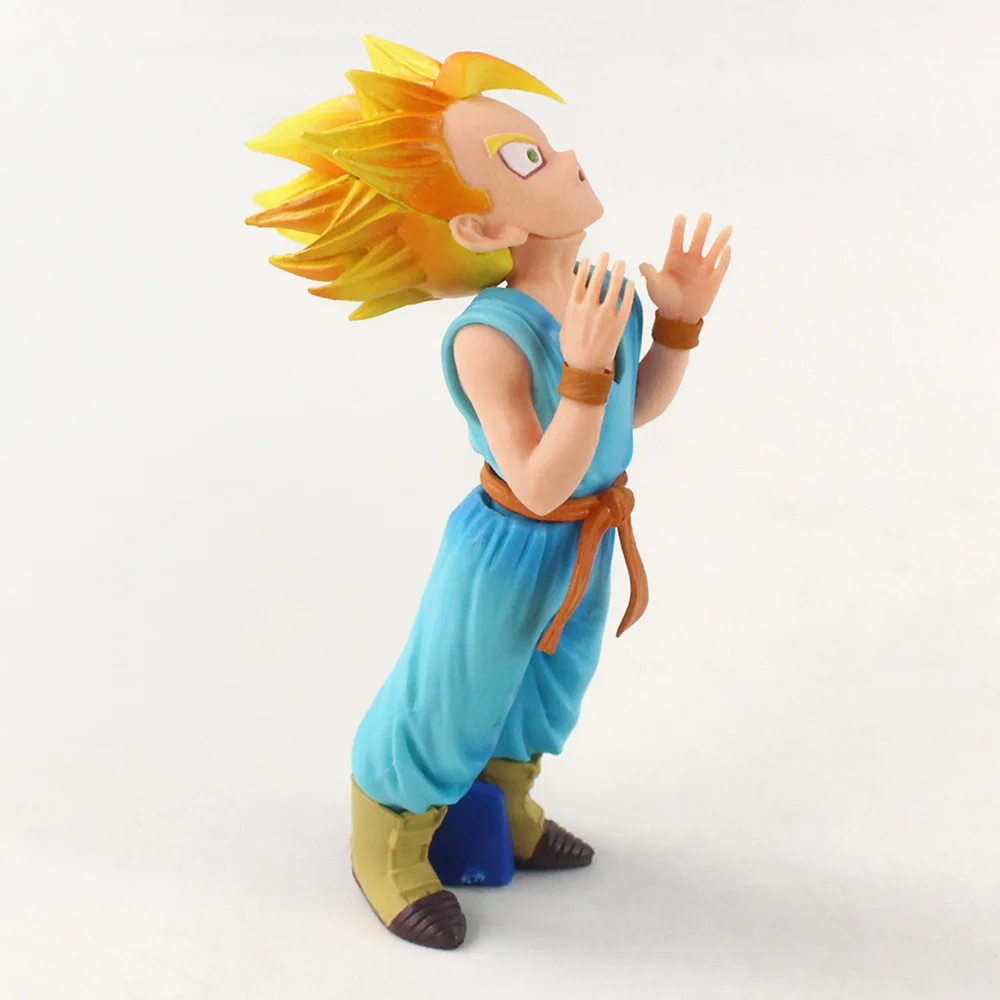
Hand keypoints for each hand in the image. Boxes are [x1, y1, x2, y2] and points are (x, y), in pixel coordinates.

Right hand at [560, 252, 634, 372]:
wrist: (586, 369)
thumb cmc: (573, 350)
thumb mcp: (565, 327)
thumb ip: (571, 310)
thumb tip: (574, 297)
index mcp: (573, 309)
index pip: (579, 282)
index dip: (584, 269)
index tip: (588, 258)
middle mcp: (588, 309)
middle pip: (596, 280)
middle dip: (602, 264)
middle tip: (606, 254)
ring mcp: (604, 316)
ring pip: (612, 288)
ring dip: (617, 272)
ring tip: (621, 262)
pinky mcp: (618, 324)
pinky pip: (625, 302)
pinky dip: (628, 291)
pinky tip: (630, 283)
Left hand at [639, 213, 731, 323]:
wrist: (678, 316)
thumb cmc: (664, 299)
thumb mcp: (655, 287)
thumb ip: (650, 275)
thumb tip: (642, 265)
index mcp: (674, 258)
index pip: (677, 239)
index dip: (679, 229)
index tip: (680, 216)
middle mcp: (691, 259)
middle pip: (698, 240)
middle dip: (702, 228)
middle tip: (706, 215)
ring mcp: (704, 268)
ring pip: (714, 250)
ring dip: (720, 239)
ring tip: (727, 227)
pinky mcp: (714, 280)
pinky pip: (721, 267)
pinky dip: (725, 258)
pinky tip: (728, 248)